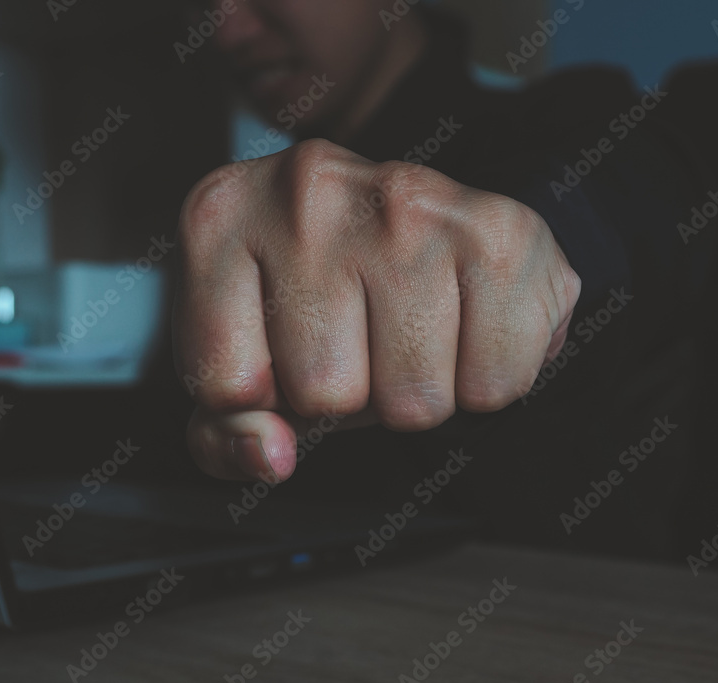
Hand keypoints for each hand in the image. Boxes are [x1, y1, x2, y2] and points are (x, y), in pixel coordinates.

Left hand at [173, 139, 579, 481]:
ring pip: (414, 399)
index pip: (229, 388)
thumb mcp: (238, 362)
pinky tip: (464, 326)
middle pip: (327, 393)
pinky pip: (495, 383)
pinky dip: (487, 379)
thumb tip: (272, 457)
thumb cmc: (315, 299)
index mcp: (220, 219)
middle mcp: (308, 190)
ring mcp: (406, 202)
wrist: (417, 224)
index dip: (265, 397)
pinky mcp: (498, 227)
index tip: (280, 352)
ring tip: (411, 331)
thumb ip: (224, 433)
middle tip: (360, 340)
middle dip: (350, 395)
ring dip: (419, 391)